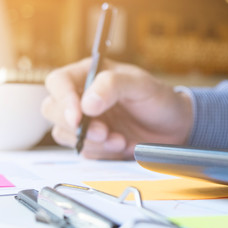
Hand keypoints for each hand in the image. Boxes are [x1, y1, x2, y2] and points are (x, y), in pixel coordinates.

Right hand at [41, 58, 192, 159]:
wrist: (175, 127)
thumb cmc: (158, 99)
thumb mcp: (141, 85)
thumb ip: (113, 86)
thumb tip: (86, 103)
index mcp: (88, 74)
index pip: (58, 82)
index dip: (63, 100)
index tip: (78, 117)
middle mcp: (81, 96)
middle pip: (52, 110)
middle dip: (76, 125)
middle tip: (104, 132)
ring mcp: (85, 120)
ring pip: (63, 133)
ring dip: (90, 141)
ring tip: (120, 140)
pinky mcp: (92, 141)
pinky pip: (82, 150)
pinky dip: (101, 152)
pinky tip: (123, 145)